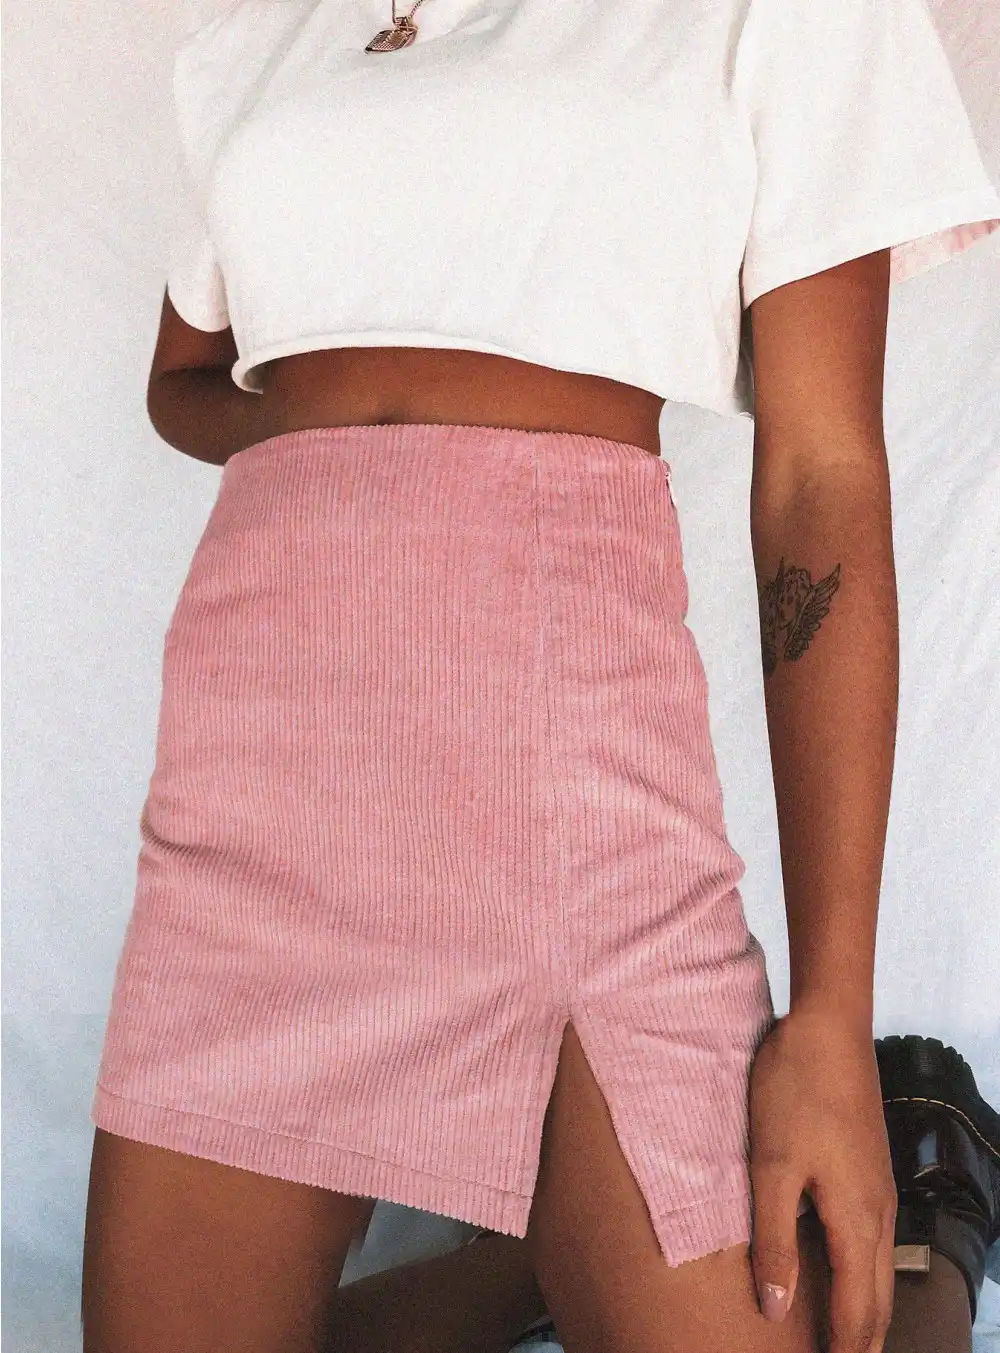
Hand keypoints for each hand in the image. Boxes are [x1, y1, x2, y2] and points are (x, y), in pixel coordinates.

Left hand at [748, 1007, 896, 1352]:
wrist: (829, 1027)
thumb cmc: (795, 1090)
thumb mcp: (771, 1165)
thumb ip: (774, 1239)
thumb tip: (774, 1308)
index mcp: (855, 1219)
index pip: (855, 1311)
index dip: (841, 1351)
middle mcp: (878, 1212)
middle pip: (876, 1300)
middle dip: (861, 1343)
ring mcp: (879, 1189)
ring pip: (878, 1271)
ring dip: (864, 1312)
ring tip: (845, 1340)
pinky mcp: (869, 1168)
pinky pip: (874, 1241)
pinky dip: (863, 1275)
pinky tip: (846, 1271)